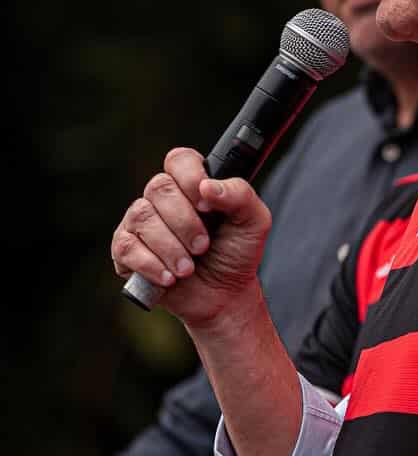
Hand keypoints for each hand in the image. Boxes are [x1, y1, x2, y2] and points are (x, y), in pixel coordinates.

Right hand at [110, 147, 270, 325]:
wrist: (223, 295)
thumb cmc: (237, 252)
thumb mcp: (254, 222)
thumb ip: (240, 195)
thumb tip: (208, 186)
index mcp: (193, 185)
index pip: (179, 160)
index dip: (190, 177)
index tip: (207, 205)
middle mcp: (163, 199)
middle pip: (159, 188)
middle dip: (185, 222)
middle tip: (203, 246)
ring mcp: (140, 222)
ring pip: (142, 217)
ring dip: (170, 247)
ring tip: (188, 268)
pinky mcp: (125, 249)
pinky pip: (126, 246)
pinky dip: (151, 264)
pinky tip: (169, 278)